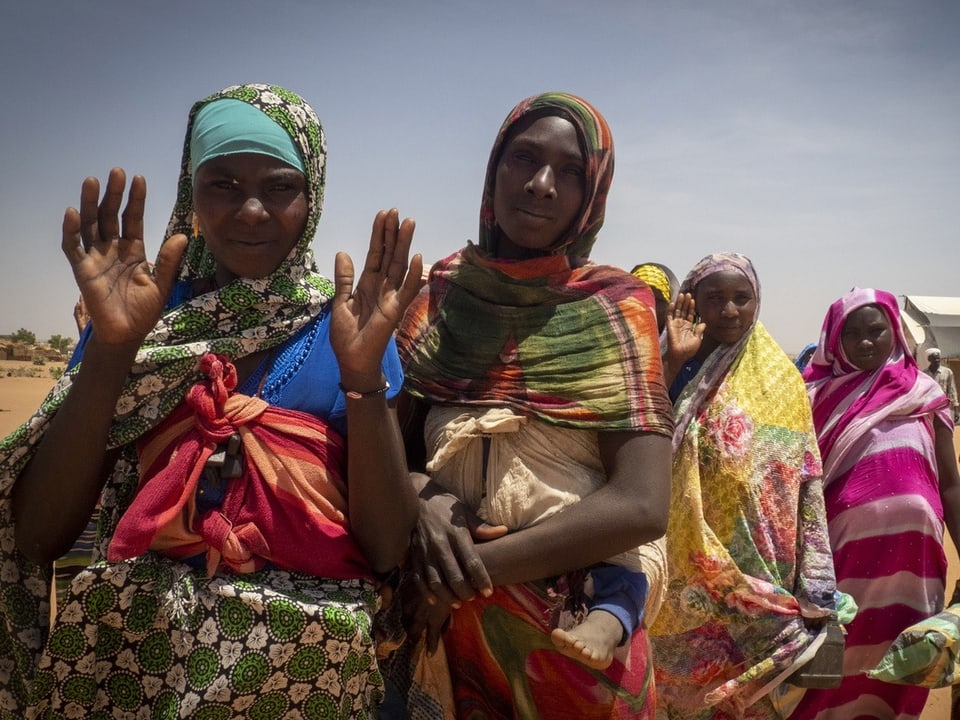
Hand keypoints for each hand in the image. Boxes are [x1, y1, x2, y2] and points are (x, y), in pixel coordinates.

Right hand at [61, 168, 186, 347]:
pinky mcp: (82, 270)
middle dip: (113, 194)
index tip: (139, 179)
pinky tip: (73, 212)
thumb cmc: (143, 312)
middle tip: (116, 171)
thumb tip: (183, 235)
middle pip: (110, 216)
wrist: (126, 335)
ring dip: (90, 203)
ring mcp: (96, 258)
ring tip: (92, 181)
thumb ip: (169, 261)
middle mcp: (113, 250)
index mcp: (133, 251)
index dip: (136, 200)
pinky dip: (71, 230)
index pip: (133, 219)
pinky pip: (73, 247)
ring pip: (90, 225)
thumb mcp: (161, 285)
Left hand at [331, 209, 421, 387]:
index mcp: (367, 284)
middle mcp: (382, 287)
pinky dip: (413, 275)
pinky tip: (417, 257)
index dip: (379, 235)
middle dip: (392, 233)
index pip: (376, 254)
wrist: (351, 360)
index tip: (383, 215)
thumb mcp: (340, 302)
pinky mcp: (395, 310)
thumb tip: (344, 252)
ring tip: (408, 223)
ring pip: (399, 266)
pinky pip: (407, 290)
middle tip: (396, 211)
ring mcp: (391, 297)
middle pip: (389, 255)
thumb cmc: (346, 336)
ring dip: (404, 245)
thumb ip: (344, 279)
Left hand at [397, 567, 452, 653]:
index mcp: (407, 592)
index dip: (402, 613)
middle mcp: (411, 606)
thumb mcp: (423, 569)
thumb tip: (409, 568)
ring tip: (413, 648)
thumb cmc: (438, 568)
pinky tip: (429, 654)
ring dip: (413, 639)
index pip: (401, 608)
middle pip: (405, 621)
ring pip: (414, 631)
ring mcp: (422, 615)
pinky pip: (432, 637)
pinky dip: (431, 646)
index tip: (404, 616)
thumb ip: (416, 573)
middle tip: (405, 636)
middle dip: (405, 628)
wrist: (451, 573)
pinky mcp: (435, 621)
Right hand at [408, 482, 506, 608]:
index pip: (472, 561)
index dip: (481, 579)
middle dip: (465, 592)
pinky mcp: (413, 554)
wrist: (417, 497)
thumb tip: (504, 531)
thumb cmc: (445, 505)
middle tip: (474, 598)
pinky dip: (426, 592)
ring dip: (447, 596)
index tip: (489, 592)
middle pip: (454, 575)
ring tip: (458, 603)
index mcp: (456, 533)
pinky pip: (418, 578)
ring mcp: (425, 551)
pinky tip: (435, 600)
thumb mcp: (465, 511)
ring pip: (435, 581)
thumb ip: (482, 527)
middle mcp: (440, 544)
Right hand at [665, 292, 704, 366]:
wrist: (680, 355)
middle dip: (686, 302)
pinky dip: (670, 310)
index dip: (691, 307)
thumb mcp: (697, 339)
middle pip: (683, 310)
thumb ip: (699, 331)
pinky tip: (672, 303)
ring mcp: (675, 324)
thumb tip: (703, 323)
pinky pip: (669, 316)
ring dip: (679, 303)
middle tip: (688, 294)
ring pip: (677, 311)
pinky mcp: (669, 326)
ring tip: (682, 295)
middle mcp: (681, 324)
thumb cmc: (688, 350)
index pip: (690, 314)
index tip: (693, 300)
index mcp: (688, 327)